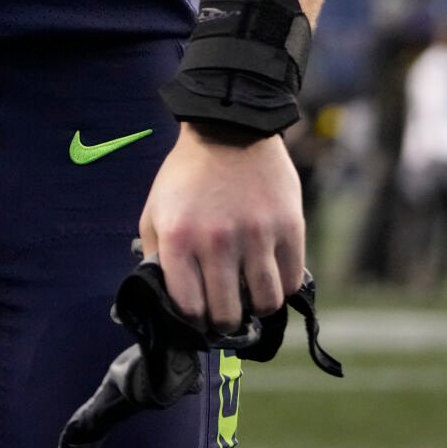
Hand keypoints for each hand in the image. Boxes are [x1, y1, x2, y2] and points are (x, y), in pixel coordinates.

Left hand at [137, 125, 304, 331]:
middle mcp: (218, 241)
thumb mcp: (155, 210)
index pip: (189, 309)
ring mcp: (257, 235)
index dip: (193, 319)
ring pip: (264, 305)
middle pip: (227, 315)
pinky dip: (281, 286)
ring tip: (249, 291)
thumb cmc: (188, 175)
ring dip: (256, 305)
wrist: (230, 127)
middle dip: (224, 318)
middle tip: (225, 306)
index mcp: (180, 238)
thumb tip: (164, 300)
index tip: (199, 313)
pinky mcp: (289, 228)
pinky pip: (290, 282)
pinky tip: (268, 273)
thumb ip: (155, 256)